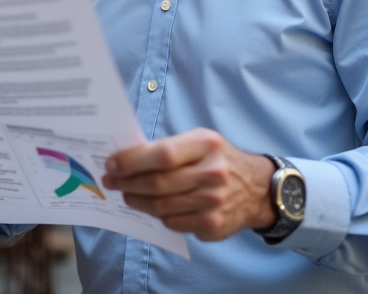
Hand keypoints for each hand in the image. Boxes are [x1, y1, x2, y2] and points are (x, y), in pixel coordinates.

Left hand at [101, 128, 275, 241]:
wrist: (257, 188)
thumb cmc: (219, 160)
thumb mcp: (201, 141)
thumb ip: (169, 148)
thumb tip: (127, 158)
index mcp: (207, 145)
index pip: (162, 154)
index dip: (132, 161)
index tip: (111, 164)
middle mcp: (213, 173)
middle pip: (158, 183)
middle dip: (127, 183)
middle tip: (111, 182)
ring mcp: (213, 202)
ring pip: (161, 206)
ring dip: (137, 201)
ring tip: (126, 195)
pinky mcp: (212, 225)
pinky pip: (172, 223)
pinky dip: (157, 216)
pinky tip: (151, 207)